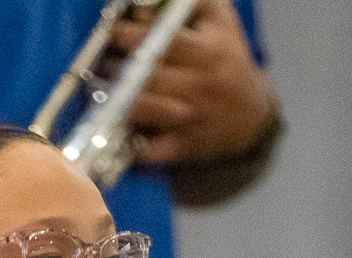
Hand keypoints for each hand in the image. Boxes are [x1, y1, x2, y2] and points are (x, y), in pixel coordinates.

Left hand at [108, 0, 275, 165]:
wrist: (252, 115)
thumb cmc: (228, 61)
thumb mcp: (222, 22)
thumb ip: (192, 2)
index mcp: (207, 52)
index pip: (165, 41)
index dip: (132, 35)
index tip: (113, 31)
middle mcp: (200, 85)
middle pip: (150, 75)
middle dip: (118, 67)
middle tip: (103, 62)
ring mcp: (191, 117)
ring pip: (147, 110)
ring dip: (116, 100)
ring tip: (99, 90)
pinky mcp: (184, 146)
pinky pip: (153, 149)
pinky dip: (132, 145)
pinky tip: (116, 132)